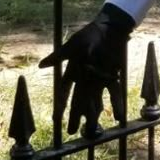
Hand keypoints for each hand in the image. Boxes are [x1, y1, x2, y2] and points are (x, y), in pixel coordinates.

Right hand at [39, 3, 134, 134]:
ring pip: (95, 100)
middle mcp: (85, 78)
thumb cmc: (89, 36)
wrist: (109, 28)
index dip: (61, 105)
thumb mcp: (72, 46)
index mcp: (74, 72)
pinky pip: (113, 92)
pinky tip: (117, 116)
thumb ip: (58, 57)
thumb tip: (41, 65)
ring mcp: (99, 79)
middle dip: (75, 116)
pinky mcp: (111, 76)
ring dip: (94, 114)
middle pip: (80, 100)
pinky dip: (116, 103)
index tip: (56, 118)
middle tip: (72, 131)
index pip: (65, 92)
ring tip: (93, 128)